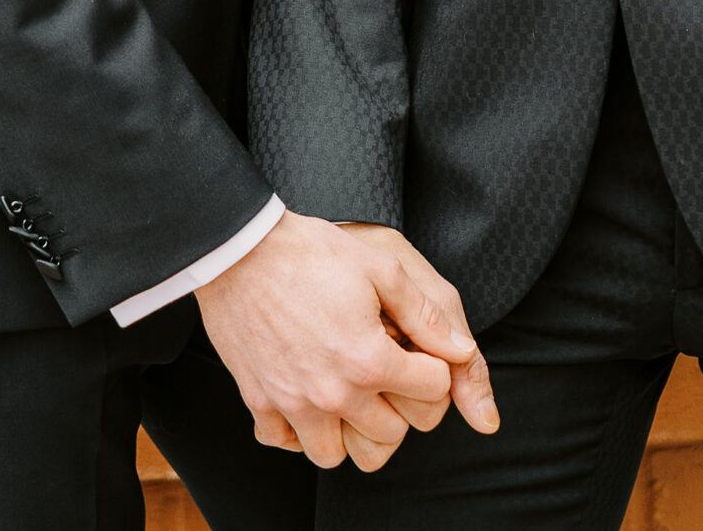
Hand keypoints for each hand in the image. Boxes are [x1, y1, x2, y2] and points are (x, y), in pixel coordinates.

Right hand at [196, 209, 474, 470]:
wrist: (240, 248)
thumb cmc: (313, 251)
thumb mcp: (380, 267)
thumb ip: (425, 315)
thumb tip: (462, 352)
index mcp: (369, 360)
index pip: (431, 392)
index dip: (432, 367)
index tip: (416, 350)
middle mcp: (334, 394)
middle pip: (390, 433)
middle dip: (397, 404)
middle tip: (385, 371)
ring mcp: (293, 404)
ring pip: (336, 453)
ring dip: (347, 429)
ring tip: (347, 391)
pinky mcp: (259, 403)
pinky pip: (286, 443)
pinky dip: (297, 431)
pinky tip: (305, 398)